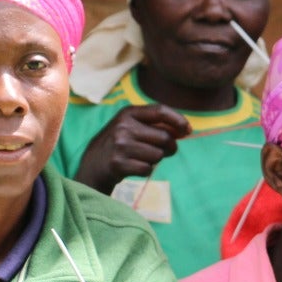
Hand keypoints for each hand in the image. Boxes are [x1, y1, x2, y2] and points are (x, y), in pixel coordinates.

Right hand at [73, 104, 191, 194]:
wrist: (93, 164)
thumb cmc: (121, 144)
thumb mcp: (132, 126)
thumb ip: (156, 125)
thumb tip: (185, 130)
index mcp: (128, 113)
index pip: (160, 111)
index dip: (178, 120)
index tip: (188, 130)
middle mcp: (123, 127)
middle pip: (165, 138)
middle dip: (169, 147)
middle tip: (162, 151)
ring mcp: (120, 145)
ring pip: (158, 155)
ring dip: (155, 160)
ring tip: (140, 158)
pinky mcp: (118, 164)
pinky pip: (148, 169)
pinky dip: (145, 170)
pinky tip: (133, 167)